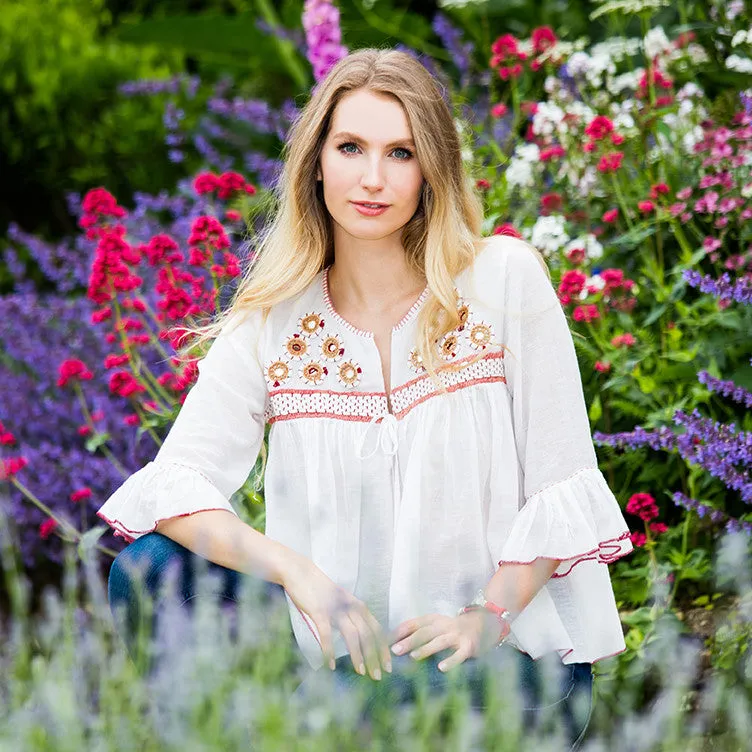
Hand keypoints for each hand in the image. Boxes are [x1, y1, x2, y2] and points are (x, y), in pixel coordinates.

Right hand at [280, 551, 391, 679]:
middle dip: (374, 657)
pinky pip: (327, 635)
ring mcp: (335, 609)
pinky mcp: (319, 612)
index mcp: (357, 605)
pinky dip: (330, 651)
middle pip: (368, 635)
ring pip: (352, 636)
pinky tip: (331, 665)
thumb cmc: (320, 590)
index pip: (376, 629)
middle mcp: (350, 607)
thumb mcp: (341, 601)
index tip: (388, 665)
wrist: (300, 573)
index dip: (383, 648)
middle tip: (378, 676)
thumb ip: (351, 615)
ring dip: (358, 656)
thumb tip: (359, 638)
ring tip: (360, 672)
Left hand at [390, 611, 504, 671]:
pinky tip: (442, 668)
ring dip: (426, 648)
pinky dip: (451, 660)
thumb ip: (418, 631)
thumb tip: (394, 642)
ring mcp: (457, 635)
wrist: (483, 623)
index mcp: (434, 619)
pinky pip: (459, 654)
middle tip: (395, 650)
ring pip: (439, 641)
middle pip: (425, 632)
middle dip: (409, 640)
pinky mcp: (469, 647)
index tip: (386, 640)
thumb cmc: (452, 629)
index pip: (415, 623)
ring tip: (413, 656)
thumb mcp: (436, 625)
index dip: (401, 630)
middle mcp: (445, 624)